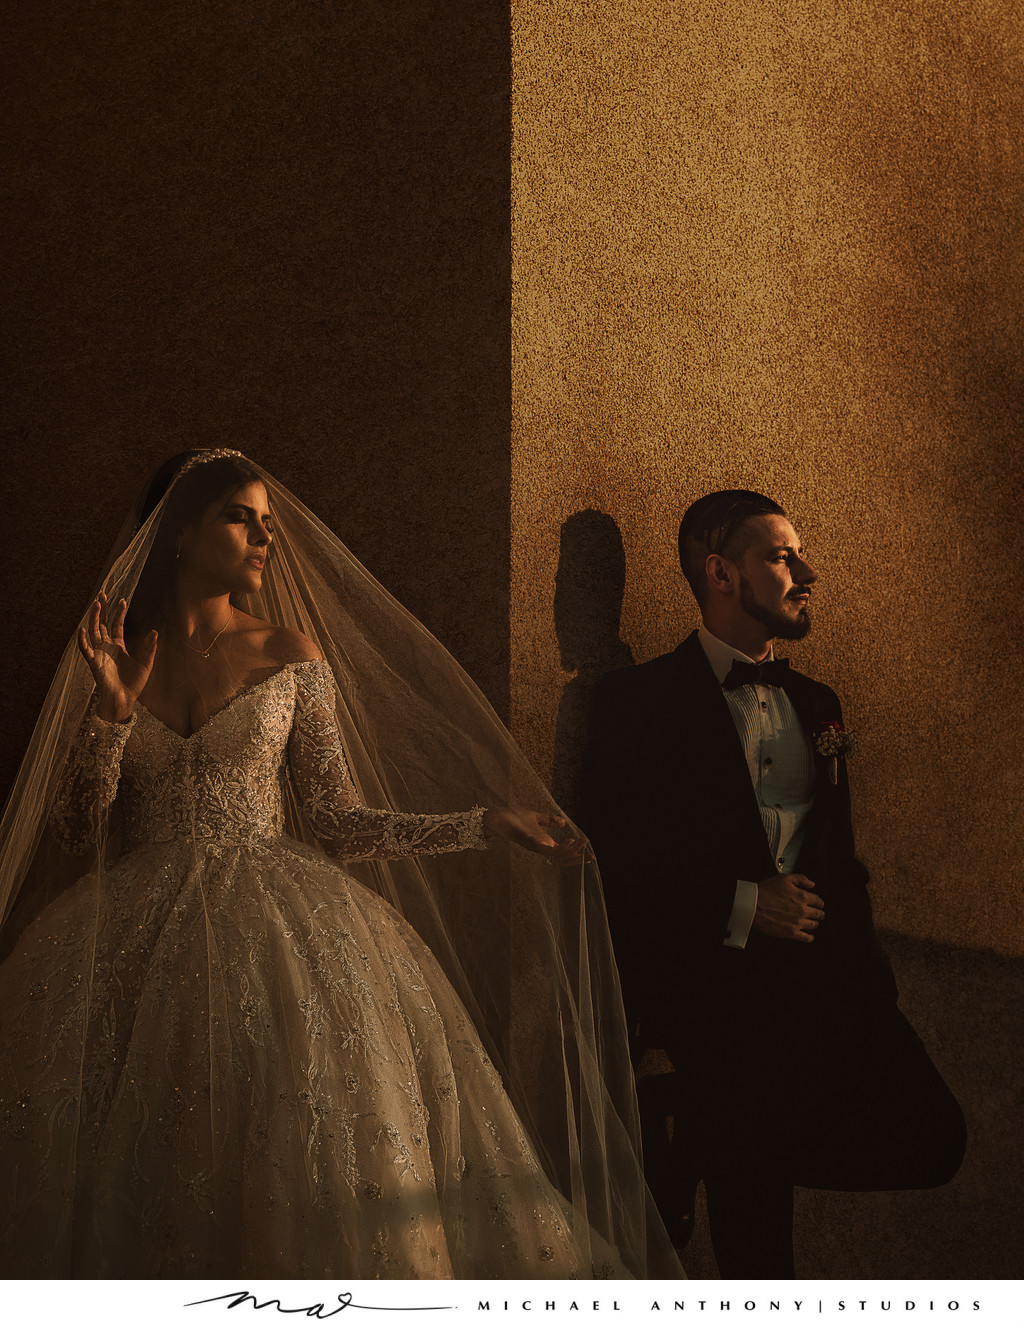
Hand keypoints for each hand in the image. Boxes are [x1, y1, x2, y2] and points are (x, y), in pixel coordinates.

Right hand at [77, 593, 157, 722]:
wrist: (125, 700)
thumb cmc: (134, 684)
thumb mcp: (146, 664)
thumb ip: (150, 648)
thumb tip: (155, 632)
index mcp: (119, 646)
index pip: (117, 625)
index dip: (119, 613)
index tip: (122, 600)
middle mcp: (107, 647)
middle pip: (102, 624)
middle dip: (102, 609)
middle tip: (102, 594)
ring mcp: (99, 654)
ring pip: (94, 631)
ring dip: (94, 618)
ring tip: (96, 603)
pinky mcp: (94, 663)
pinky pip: (85, 650)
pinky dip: (82, 640)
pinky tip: (82, 629)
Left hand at [482, 807, 592, 865]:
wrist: (496, 816)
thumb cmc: (512, 817)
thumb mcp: (535, 816)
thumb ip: (548, 820)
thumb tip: (564, 823)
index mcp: (543, 842)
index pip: (563, 853)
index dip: (577, 855)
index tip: (591, 854)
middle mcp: (540, 847)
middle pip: (562, 859)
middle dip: (577, 858)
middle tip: (592, 856)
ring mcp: (535, 846)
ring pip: (556, 856)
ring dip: (569, 852)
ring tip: (579, 844)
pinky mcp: (529, 841)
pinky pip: (546, 848)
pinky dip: (557, 847)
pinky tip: (566, 841)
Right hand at [751, 873, 823, 943]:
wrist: (753, 905)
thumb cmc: (766, 891)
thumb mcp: (784, 878)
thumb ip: (801, 879)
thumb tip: (811, 884)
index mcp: (802, 896)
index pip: (818, 901)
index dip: (819, 902)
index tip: (818, 903)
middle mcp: (803, 910)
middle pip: (818, 913)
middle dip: (819, 913)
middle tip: (819, 914)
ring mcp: (798, 922)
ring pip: (814, 925)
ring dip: (815, 923)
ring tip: (814, 923)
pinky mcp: (791, 933)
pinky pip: (806, 938)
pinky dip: (810, 937)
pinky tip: (810, 936)